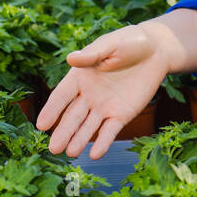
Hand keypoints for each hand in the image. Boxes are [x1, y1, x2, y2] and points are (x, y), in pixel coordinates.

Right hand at [35, 23, 170, 160]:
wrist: (155, 51)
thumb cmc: (128, 42)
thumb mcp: (110, 45)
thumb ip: (92, 54)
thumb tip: (71, 58)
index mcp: (80, 77)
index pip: (62, 96)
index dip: (52, 110)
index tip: (41, 125)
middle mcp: (88, 95)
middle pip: (73, 116)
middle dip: (63, 132)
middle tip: (53, 149)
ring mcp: (104, 107)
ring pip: (88, 127)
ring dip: (79, 140)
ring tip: (70, 153)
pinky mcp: (121, 114)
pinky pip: (110, 131)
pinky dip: (103, 142)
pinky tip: (95, 154)